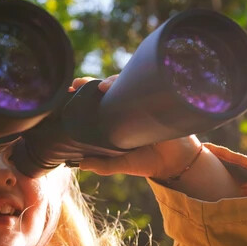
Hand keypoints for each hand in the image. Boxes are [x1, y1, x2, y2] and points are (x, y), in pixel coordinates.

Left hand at [72, 75, 201, 179]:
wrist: (175, 163)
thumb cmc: (147, 162)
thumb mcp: (122, 164)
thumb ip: (103, 165)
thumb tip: (81, 164)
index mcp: (116, 119)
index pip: (98, 101)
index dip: (84, 93)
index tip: (71, 88)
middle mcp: (127, 107)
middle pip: (109, 88)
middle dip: (93, 82)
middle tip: (80, 83)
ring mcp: (142, 101)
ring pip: (125, 83)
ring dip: (112, 80)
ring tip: (102, 86)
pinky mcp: (158, 100)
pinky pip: (146, 85)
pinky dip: (134, 81)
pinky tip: (122, 84)